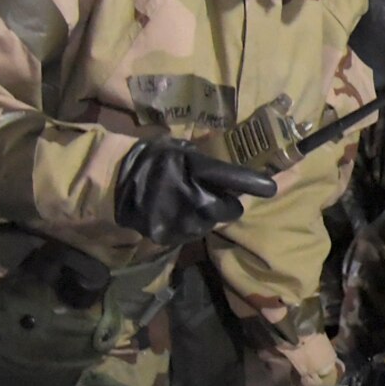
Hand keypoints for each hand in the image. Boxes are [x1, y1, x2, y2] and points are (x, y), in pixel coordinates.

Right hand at [114, 140, 276, 244]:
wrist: (115, 183)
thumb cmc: (151, 160)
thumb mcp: (179, 148)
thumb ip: (205, 159)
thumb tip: (232, 163)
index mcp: (198, 171)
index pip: (236, 179)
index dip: (255, 183)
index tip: (269, 187)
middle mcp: (197, 200)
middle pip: (232, 210)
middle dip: (227, 203)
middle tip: (212, 194)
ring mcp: (185, 222)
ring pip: (213, 224)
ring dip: (208, 215)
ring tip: (189, 202)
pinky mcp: (173, 237)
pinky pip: (193, 233)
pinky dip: (190, 225)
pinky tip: (175, 213)